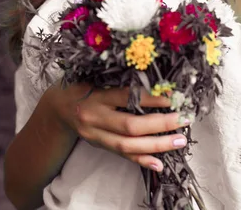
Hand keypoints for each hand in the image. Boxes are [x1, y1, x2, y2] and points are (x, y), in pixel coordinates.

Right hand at [45, 81, 187, 171]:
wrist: (58, 106)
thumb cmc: (83, 85)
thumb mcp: (96, 76)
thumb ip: (119, 79)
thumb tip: (155, 81)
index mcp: (95, 94)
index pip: (126, 96)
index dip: (150, 98)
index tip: (172, 97)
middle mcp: (94, 116)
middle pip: (129, 125)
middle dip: (159, 125)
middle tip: (183, 120)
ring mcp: (95, 135)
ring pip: (127, 145)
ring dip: (156, 145)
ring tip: (178, 141)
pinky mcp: (98, 145)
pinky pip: (121, 156)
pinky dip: (141, 160)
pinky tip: (159, 163)